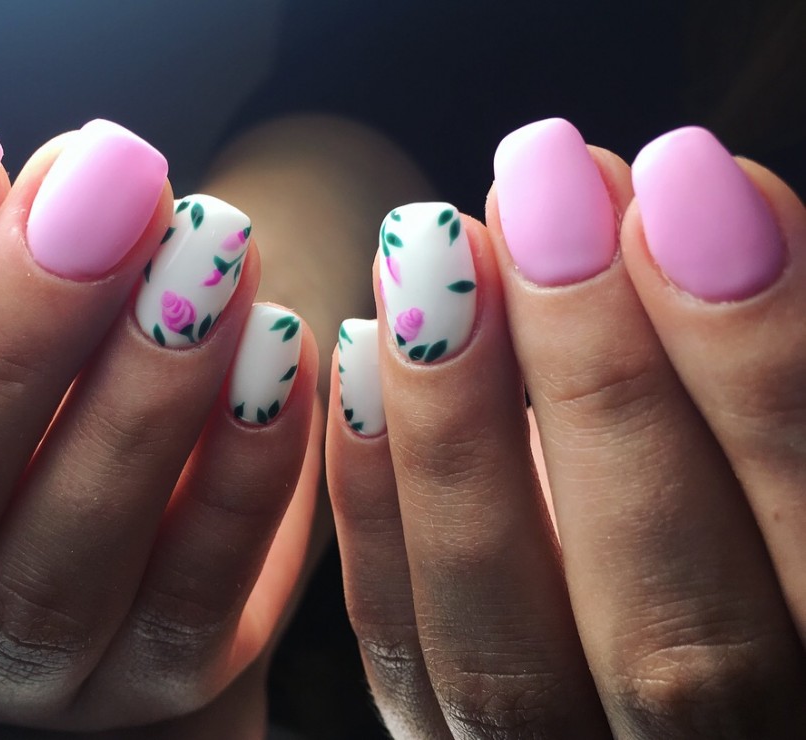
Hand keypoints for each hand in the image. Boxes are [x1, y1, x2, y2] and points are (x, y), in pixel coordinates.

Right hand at [0, 110, 318, 732]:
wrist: (137, 451)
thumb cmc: (33, 356)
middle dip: (11, 337)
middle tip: (112, 188)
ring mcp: (23, 672)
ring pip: (58, 574)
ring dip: (143, 402)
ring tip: (215, 254)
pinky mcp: (151, 682)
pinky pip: (192, 602)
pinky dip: (243, 475)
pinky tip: (280, 348)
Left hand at [327, 120, 805, 737]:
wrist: (685, 636)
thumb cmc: (755, 508)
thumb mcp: (791, 457)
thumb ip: (763, 376)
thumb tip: (685, 203)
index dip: (760, 368)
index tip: (683, 181)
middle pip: (669, 634)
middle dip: (601, 389)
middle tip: (545, 192)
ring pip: (503, 662)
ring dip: (456, 438)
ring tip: (433, 249)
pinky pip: (399, 655)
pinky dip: (372, 509)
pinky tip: (360, 355)